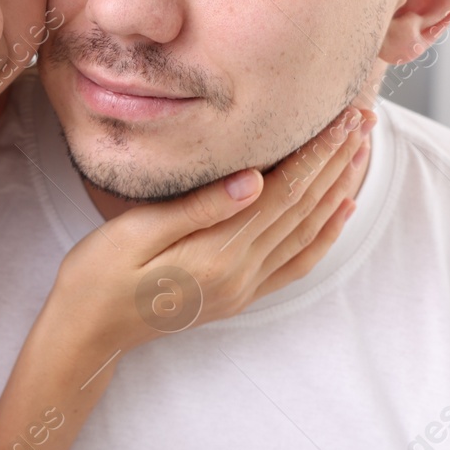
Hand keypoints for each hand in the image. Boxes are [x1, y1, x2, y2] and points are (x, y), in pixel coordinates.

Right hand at [48, 106, 373, 357]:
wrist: (86, 333)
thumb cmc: (96, 277)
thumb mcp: (132, 233)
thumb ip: (196, 208)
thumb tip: (253, 180)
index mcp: (215, 253)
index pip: (281, 192)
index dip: (316, 151)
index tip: (342, 116)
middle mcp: (239, 274)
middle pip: (303, 207)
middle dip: (336, 159)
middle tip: (363, 117)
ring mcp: (243, 288)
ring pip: (307, 231)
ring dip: (338, 188)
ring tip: (361, 150)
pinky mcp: (239, 295)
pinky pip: (296, 263)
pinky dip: (324, 234)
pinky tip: (339, 209)